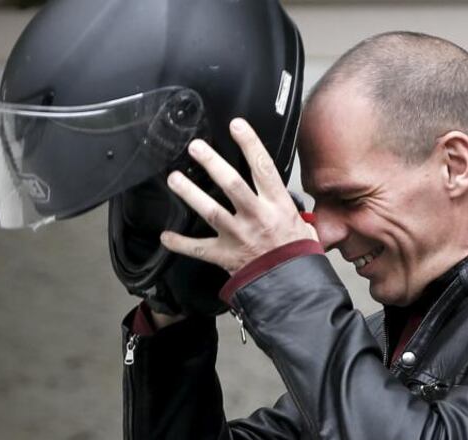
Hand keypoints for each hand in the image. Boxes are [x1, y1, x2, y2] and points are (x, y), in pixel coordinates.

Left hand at [160, 118, 316, 273]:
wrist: (292, 285)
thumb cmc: (297, 254)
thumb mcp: (302, 222)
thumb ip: (284, 204)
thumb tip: (274, 187)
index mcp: (278, 206)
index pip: (263, 168)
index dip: (249, 143)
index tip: (237, 125)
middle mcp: (257, 218)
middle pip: (231, 184)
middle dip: (212, 162)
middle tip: (196, 146)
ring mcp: (239, 236)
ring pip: (210, 210)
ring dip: (190, 193)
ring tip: (175, 178)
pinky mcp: (226, 255)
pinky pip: (198, 249)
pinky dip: (180, 243)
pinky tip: (166, 236)